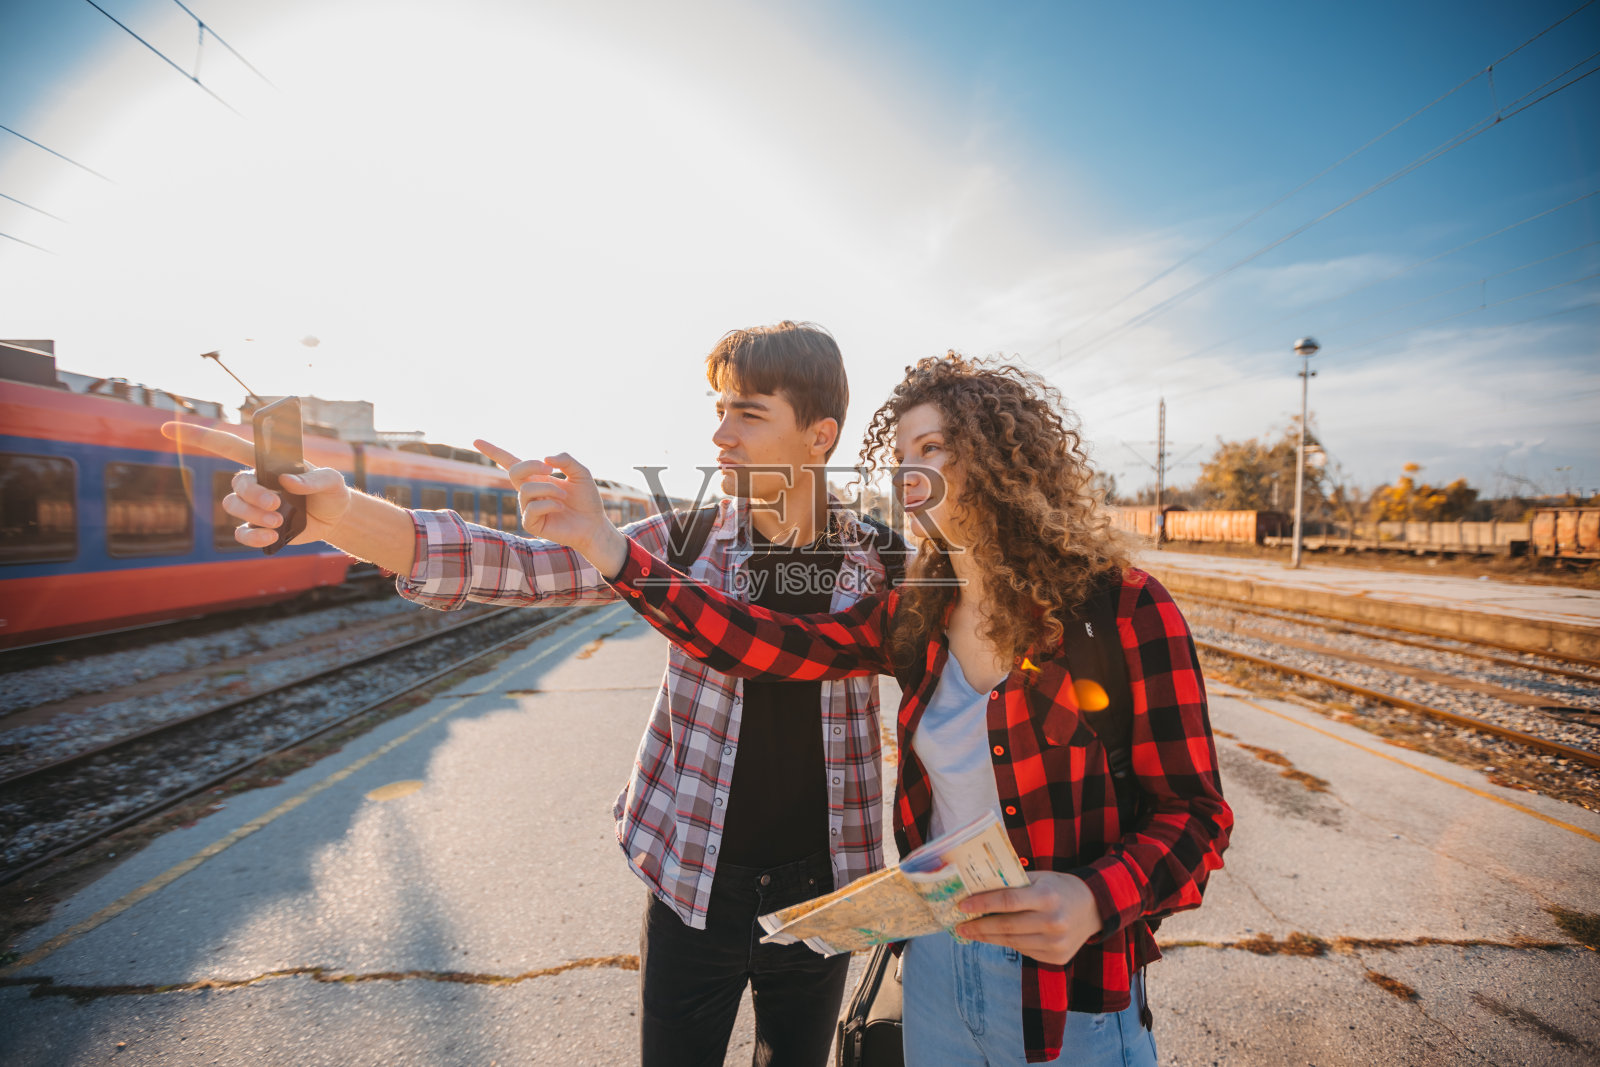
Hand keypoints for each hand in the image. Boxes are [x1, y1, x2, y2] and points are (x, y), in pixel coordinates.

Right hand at [160, 422, 350, 547]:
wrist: (336, 519)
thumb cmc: (332, 492)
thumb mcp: (333, 481)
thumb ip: (315, 478)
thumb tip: (287, 480)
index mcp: (267, 462)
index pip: (227, 445)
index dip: (197, 436)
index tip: (167, 429)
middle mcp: (255, 482)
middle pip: (236, 484)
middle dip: (252, 495)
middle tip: (277, 506)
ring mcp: (253, 506)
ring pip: (233, 507)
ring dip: (254, 515)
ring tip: (280, 522)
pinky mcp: (257, 527)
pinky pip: (241, 532)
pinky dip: (253, 536)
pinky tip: (272, 538)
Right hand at [475, 440, 627, 573]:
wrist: (594, 525)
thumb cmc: (586, 500)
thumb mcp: (581, 473)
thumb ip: (566, 460)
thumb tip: (545, 458)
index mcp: (536, 478)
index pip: (510, 462)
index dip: (493, 451)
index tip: (475, 440)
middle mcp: (529, 491)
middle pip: (514, 471)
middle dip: (531, 465)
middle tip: (551, 470)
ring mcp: (528, 508)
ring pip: (527, 490)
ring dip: (549, 489)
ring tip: (564, 496)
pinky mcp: (531, 524)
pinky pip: (532, 508)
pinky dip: (549, 503)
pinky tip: (560, 507)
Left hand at [954, 872, 1102, 965]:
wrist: (1094, 908)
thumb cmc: (1059, 888)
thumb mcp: (1040, 878)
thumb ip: (1013, 883)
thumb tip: (978, 888)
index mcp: (1047, 897)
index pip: (1008, 901)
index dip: (983, 904)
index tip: (962, 906)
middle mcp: (1053, 922)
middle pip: (1006, 926)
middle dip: (978, 926)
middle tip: (959, 926)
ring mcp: (1056, 943)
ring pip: (1012, 942)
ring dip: (987, 937)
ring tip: (970, 932)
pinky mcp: (1057, 958)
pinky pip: (1024, 950)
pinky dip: (1008, 943)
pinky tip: (996, 937)